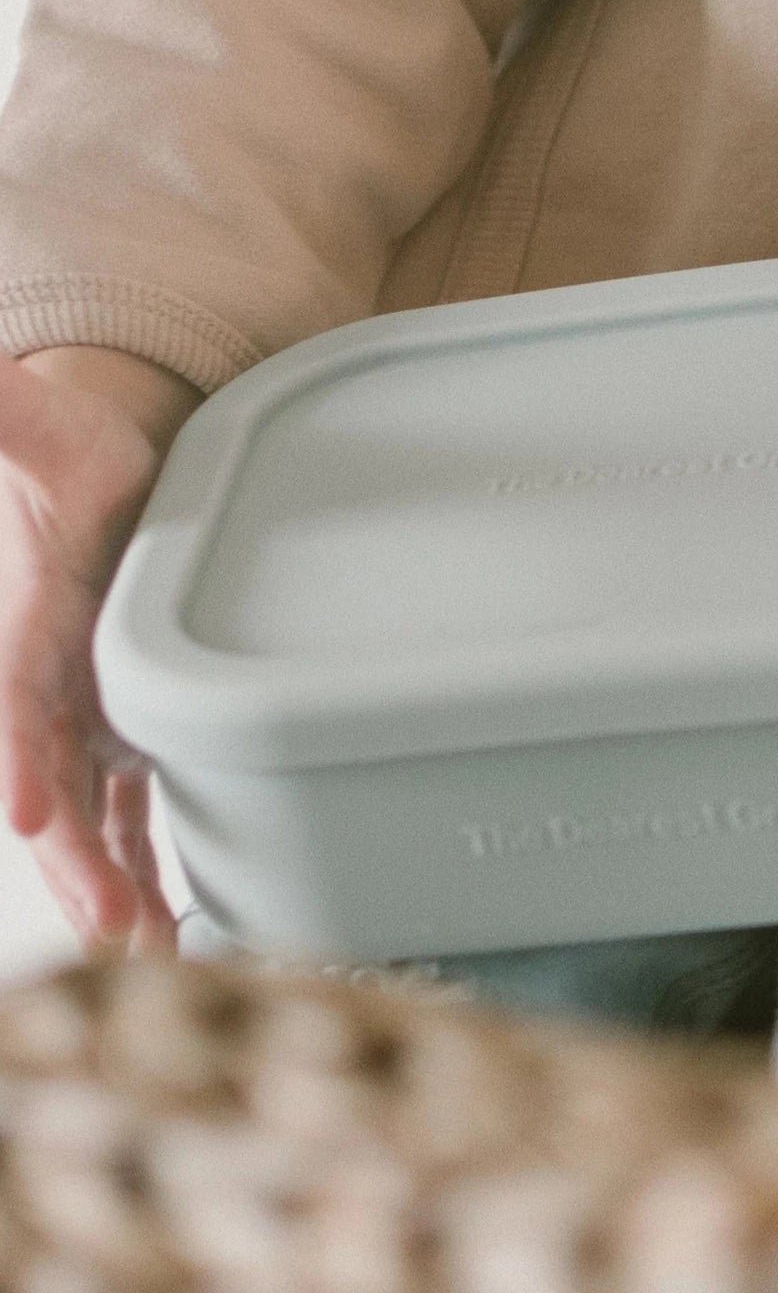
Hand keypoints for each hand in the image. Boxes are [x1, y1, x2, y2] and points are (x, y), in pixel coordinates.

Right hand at [0, 347, 198, 950]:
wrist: (89, 470)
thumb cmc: (62, 450)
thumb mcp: (41, 426)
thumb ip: (8, 410)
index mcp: (23, 621)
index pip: (12, 695)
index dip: (18, 754)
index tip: (29, 810)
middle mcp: (44, 683)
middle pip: (52, 783)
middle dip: (75, 861)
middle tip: (109, 931)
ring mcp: (81, 710)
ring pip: (93, 814)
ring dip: (116, 883)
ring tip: (148, 953)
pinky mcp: (122, 720)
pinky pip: (131, 805)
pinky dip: (148, 861)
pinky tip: (175, 924)